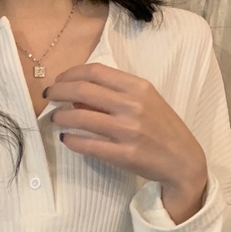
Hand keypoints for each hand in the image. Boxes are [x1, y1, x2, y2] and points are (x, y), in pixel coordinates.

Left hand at [45, 63, 207, 204]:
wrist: (182, 160)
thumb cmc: (161, 128)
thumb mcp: (145, 101)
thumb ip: (116, 94)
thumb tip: (78, 92)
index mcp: (138, 87)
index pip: (96, 72)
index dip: (71, 74)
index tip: (59, 80)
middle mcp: (132, 106)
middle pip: (83, 90)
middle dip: (59, 91)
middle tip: (49, 96)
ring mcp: (128, 131)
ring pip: (81, 117)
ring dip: (61, 116)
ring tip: (55, 118)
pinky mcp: (124, 155)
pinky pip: (88, 145)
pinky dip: (71, 140)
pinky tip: (66, 138)